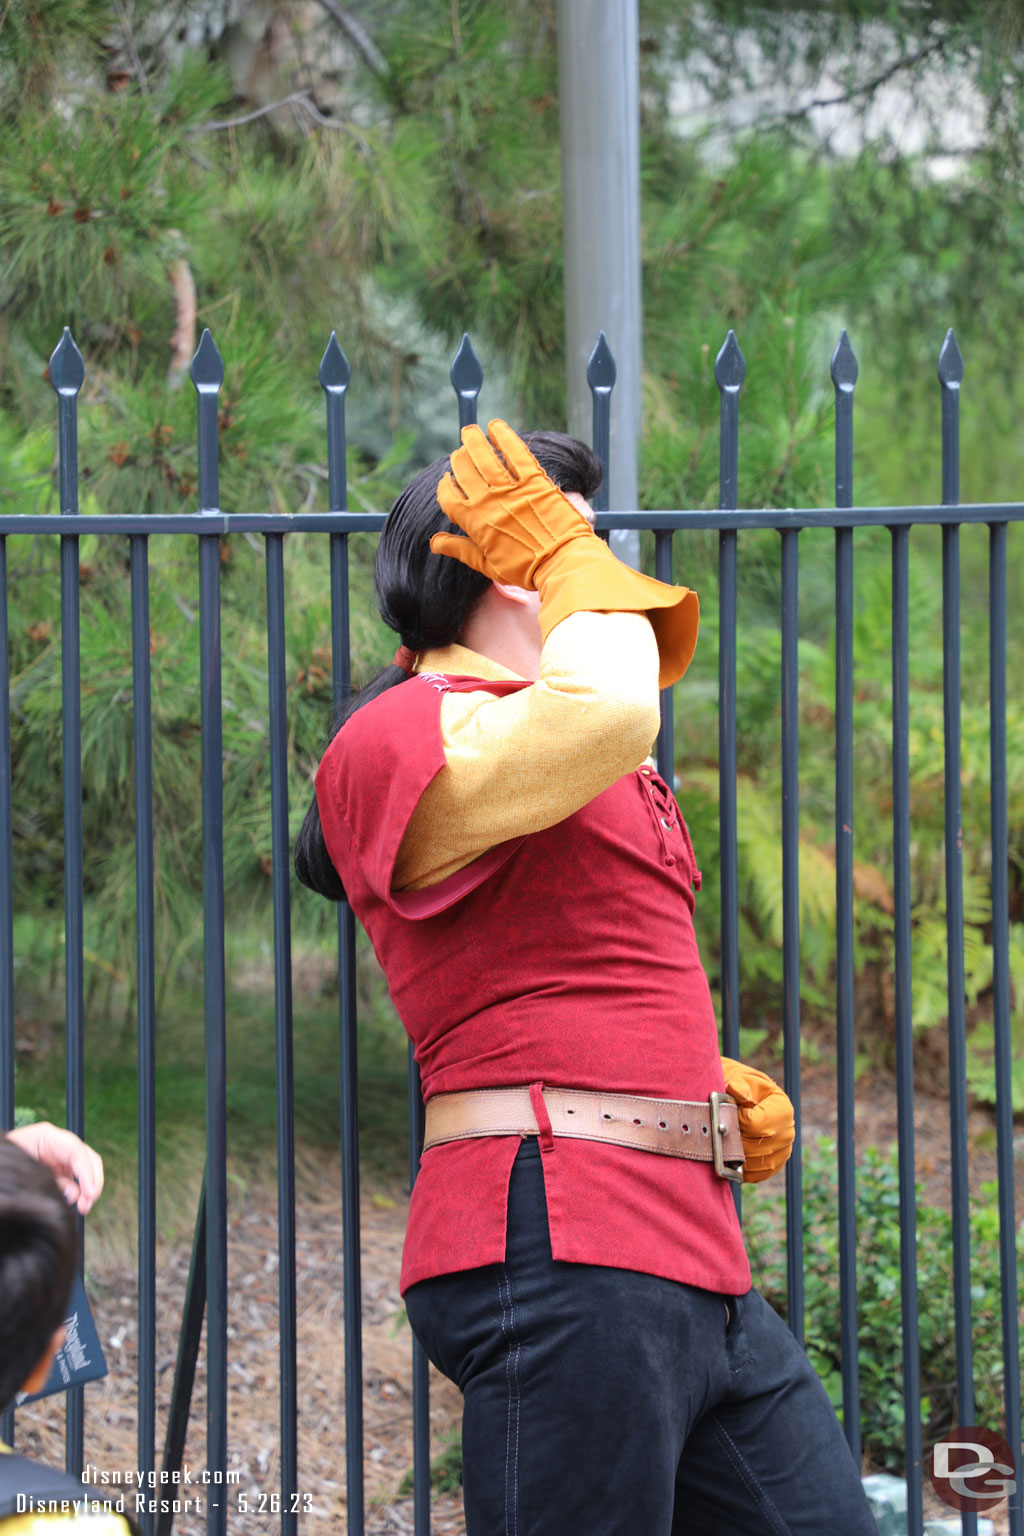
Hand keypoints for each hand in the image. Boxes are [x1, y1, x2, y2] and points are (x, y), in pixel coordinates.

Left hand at [5, 1121, 104, 1213]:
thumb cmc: (3, 1164)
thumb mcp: (22, 1170)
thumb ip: (49, 1180)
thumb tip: (73, 1194)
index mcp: (46, 1136)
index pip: (76, 1150)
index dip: (86, 1172)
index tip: (89, 1193)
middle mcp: (58, 1144)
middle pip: (87, 1157)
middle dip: (92, 1181)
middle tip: (87, 1204)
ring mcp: (60, 1156)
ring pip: (86, 1168)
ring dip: (88, 1189)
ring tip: (82, 1208)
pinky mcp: (60, 1169)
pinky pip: (77, 1179)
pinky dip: (80, 1192)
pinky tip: (76, 1203)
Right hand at [431, 420, 594, 586]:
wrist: (562, 562)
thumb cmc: (526, 568)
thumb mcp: (487, 564)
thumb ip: (460, 549)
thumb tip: (433, 542)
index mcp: (475, 523)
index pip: (449, 497)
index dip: (445, 486)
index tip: (448, 480)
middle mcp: (489, 501)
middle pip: (464, 471)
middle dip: (458, 459)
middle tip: (460, 452)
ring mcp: (511, 488)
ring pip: (484, 456)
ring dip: (474, 440)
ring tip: (470, 432)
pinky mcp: (534, 479)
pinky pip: (515, 451)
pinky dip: (503, 436)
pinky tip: (495, 426)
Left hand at [719, 1058, 794, 1183]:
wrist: (749, 1099)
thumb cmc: (743, 1088)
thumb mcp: (741, 1080)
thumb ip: (739, 1086)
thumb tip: (735, 1090)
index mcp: (782, 1110)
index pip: (753, 1124)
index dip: (735, 1119)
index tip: (729, 1111)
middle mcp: (787, 1133)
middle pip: (752, 1147)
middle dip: (731, 1139)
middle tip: (720, 1128)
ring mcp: (783, 1152)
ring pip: (752, 1163)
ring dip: (733, 1155)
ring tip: (724, 1139)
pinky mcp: (774, 1165)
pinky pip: (755, 1174)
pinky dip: (739, 1168)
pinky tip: (730, 1155)